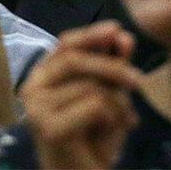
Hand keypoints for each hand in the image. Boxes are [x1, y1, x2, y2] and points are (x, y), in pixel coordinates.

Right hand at [20, 21, 141, 169]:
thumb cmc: (93, 141)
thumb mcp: (108, 97)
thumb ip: (112, 66)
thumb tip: (123, 36)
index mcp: (42, 77)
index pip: (65, 45)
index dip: (91, 35)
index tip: (118, 30)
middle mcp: (31, 89)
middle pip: (76, 60)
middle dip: (113, 67)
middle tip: (139, 81)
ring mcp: (36, 109)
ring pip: (91, 86)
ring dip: (117, 105)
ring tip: (121, 124)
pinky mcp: (48, 128)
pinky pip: (95, 105)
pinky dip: (112, 118)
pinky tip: (107, 137)